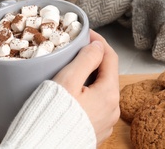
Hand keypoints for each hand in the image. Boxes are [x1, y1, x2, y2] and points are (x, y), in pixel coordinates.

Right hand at [53, 30, 119, 145]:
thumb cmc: (52, 116)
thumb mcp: (68, 80)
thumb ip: (86, 59)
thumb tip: (97, 46)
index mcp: (109, 94)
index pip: (111, 58)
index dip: (99, 42)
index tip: (87, 33)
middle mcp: (113, 110)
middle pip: (108, 75)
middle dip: (95, 59)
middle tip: (79, 49)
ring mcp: (105, 122)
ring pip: (102, 91)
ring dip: (91, 77)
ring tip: (74, 69)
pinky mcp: (95, 131)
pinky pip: (96, 106)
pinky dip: (88, 94)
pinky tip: (74, 92)